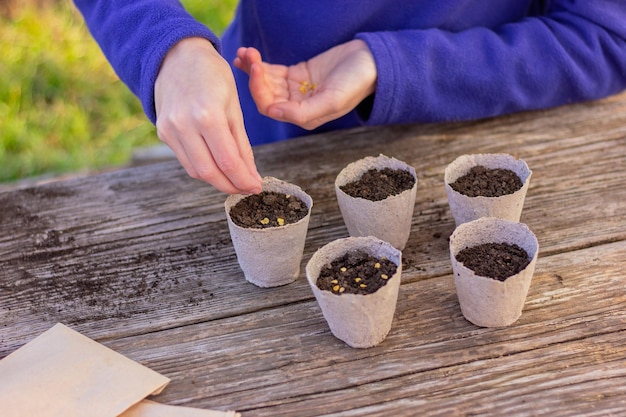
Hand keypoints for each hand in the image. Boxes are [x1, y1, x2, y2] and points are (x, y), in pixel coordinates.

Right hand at [155, 37, 262, 194]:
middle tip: (247, 187)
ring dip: (217, 180)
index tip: (257, 186)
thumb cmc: (212, 75)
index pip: (228, 161)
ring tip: (235, 180)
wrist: (177, 56)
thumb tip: (251, 174)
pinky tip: (218, 167)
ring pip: (195, 171)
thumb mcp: (234, 106)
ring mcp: (170, 130)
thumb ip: (242, 144)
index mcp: (208, 115)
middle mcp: (184, 125)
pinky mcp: (163, 133)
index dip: (244, 179)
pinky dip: (203, 168)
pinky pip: (186, 160)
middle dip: (231, 185)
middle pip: (209, 172)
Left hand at [233, 40, 376, 129]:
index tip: (257, 67)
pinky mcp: (296, 74)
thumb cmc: (356, 83)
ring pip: (266, 82)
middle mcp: (296, 107)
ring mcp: (295, 90)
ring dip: (253, 68)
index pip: (271, 107)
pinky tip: (247, 55)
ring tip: (245, 51)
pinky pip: (272, 72)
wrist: (371, 62)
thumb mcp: (332, 100)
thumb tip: (273, 112)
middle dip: (254, 76)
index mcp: (304, 118)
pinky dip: (259, 64)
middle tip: (248, 55)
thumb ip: (303, 111)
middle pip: (265, 94)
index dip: (259, 89)